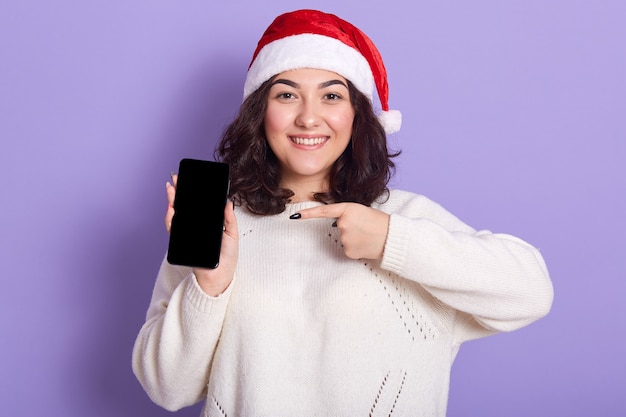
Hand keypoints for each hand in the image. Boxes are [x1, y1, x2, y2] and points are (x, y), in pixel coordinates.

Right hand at [165, 175, 238, 295]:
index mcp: (206, 223)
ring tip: (172, 189)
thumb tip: (227, 201)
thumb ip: (228, 218)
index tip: (190, 179)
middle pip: (183, 207)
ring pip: (176, 215)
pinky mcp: (182, 243)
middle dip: (178, 192)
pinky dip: (171, 219)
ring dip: (172, 202)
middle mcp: (194, 227)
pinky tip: (172, 209)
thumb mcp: (232, 234)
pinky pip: (173, 229)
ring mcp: (187, 234)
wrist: (221, 275)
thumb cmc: (227, 256)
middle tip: (176, 179)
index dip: (192, 193)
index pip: (197, 205)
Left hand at [293, 203, 389, 259]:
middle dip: (350, 228)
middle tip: (365, 228)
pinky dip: (356, 248)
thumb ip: (347, 216)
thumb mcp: (362, 212)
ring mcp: (344, 238)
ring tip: (368, 236)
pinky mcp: (348, 251)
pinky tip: (366, 245)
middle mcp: (343, 223)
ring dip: (354, 238)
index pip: (324, 211)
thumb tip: (339, 227)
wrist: (392, 237)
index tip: (295, 217)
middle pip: (339, 227)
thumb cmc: (379, 222)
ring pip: (344, 239)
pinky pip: (348, 249)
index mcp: (348, 209)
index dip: (308, 214)